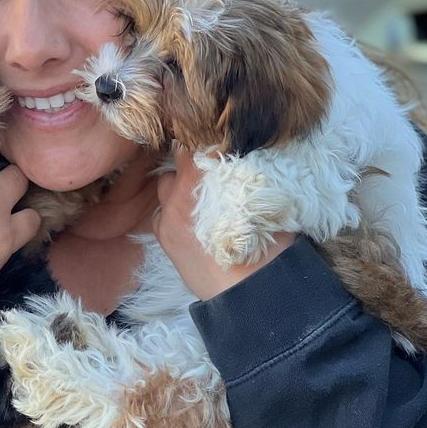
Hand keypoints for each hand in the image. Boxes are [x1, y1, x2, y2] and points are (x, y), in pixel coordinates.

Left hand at [152, 147, 295, 299]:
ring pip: (164, 185)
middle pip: (176, 158)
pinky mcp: (164, 236)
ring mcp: (169, 213)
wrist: (251, 289)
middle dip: (190, 160)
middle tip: (205, 167)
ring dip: (177, 185)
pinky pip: (158, 213)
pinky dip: (169, 212)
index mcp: (207, 174)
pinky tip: (186, 220)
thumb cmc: (267, 243)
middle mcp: (182, 189)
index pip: (195, 140)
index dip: (204, 138)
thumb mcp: (264, 196)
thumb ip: (246, 171)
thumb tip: (245, 157)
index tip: (212, 139)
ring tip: (195, 196)